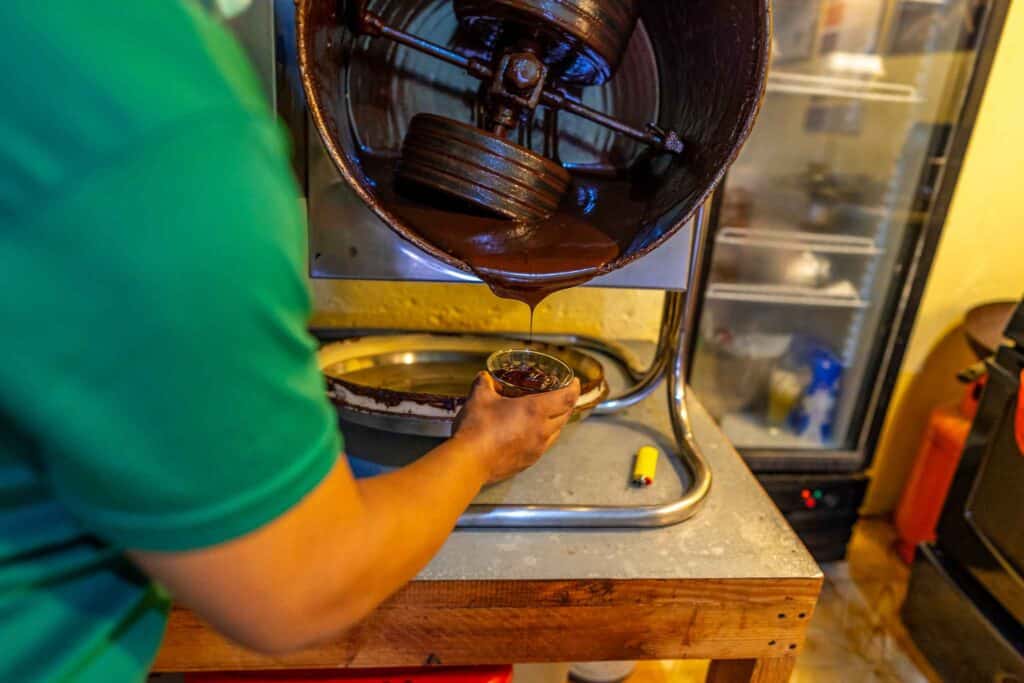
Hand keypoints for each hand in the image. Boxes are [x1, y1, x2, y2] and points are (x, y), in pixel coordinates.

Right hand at [453, 372, 580, 482]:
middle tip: (562, 394)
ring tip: (549, 413)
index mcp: (535, 411)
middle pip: (566, 415)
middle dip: (567, 403)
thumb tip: (485, 376)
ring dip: (557, 421)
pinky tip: (532, 433)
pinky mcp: (528, 462)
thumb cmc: (477, 427)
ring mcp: (537, 449)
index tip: (574, 381)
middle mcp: (542, 431)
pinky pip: (544, 446)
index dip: (573, 387)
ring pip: (556, 432)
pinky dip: (545, 436)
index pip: (566, 397)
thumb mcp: (479, 397)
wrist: (469, 463)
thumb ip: (484, 382)